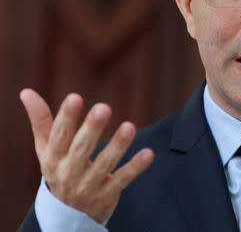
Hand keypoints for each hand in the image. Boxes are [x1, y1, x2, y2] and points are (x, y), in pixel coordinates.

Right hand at [20, 89, 153, 221]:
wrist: (68, 214)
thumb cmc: (58, 169)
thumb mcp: (46, 149)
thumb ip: (40, 120)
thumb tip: (26, 92)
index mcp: (53, 158)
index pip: (59, 135)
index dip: (66, 117)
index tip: (74, 97)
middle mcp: (69, 172)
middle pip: (81, 149)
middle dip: (92, 128)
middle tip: (103, 108)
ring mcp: (88, 185)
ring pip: (104, 164)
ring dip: (117, 146)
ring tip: (129, 127)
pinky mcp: (107, 194)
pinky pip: (122, 179)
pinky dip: (135, 167)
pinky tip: (148, 153)